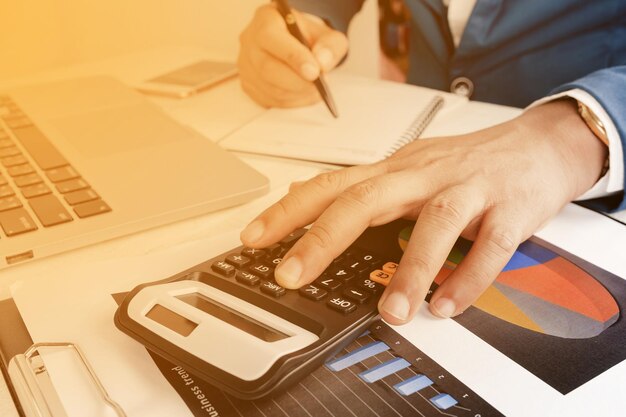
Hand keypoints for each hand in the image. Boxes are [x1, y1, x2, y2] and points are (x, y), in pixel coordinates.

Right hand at [238, 4, 347, 107]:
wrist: (296, 45)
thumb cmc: (307, 37)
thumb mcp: (326, 34)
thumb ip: (330, 45)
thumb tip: (322, 63)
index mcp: (265, 19)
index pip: (271, 37)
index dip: (293, 57)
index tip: (314, 71)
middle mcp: (249, 40)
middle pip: (266, 67)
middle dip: (296, 82)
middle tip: (318, 86)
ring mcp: (245, 65)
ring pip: (268, 87)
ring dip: (296, 94)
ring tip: (316, 91)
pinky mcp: (248, 84)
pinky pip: (268, 100)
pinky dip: (290, 102)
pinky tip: (304, 95)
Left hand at [240, 99, 607, 324]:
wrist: (541, 145)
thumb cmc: (470, 161)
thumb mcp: (410, 166)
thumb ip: (362, 185)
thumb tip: (305, 194)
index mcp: (398, 169)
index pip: (333, 184)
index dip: (289, 210)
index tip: (253, 238)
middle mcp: (426, 176)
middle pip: (368, 198)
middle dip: (324, 238)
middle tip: (293, 276)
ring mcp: (469, 190)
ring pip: (436, 223)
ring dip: (411, 268)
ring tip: (393, 310)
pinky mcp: (510, 210)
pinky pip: (491, 246)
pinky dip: (469, 278)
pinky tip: (448, 305)